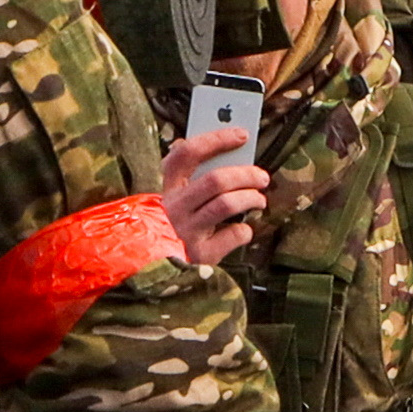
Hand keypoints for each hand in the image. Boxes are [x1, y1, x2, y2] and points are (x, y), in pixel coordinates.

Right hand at [160, 121, 270, 271]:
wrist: (150, 276)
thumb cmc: (167, 233)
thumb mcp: (168, 203)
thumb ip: (182, 179)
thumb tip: (196, 148)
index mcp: (166, 190)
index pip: (187, 154)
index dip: (216, 140)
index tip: (242, 135)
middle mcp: (174, 209)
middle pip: (215, 179)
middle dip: (245, 174)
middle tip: (261, 176)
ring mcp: (186, 232)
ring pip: (226, 204)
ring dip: (250, 198)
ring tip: (259, 199)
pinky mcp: (200, 255)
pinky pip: (233, 235)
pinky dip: (244, 230)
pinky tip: (243, 230)